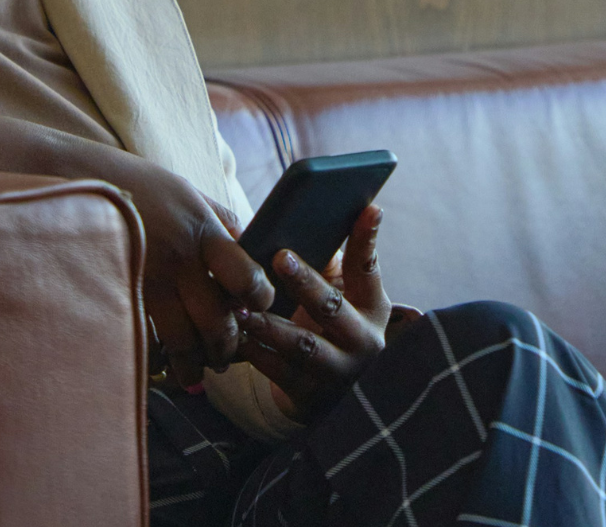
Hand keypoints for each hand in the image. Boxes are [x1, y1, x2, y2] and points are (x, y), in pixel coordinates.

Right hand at [0, 119, 272, 389]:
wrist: (74, 179)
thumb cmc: (136, 183)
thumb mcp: (186, 191)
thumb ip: (220, 220)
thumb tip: (251, 246)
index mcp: (202, 230)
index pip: (245, 276)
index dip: (259, 298)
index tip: (257, 305)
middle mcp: (179, 260)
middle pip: (216, 322)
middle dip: (227, 347)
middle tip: (225, 355)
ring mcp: (147, 281)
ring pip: (182, 342)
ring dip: (195, 365)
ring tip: (197, 373)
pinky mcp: (119, 295)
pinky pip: (145, 343)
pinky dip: (157, 362)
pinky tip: (161, 365)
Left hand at [236, 204, 391, 419]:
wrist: (329, 395)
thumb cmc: (330, 327)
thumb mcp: (343, 299)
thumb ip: (331, 264)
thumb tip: (310, 220)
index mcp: (371, 307)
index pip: (370, 267)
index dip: (368, 238)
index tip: (369, 208)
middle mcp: (362, 341)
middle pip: (333, 307)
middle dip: (306, 283)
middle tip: (280, 257)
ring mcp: (338, 372)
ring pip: (302, 345)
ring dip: (270, 324)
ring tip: (243, 305)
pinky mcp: (309, 396)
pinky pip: (276, 371)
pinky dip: (254, 351)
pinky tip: (234, 335)